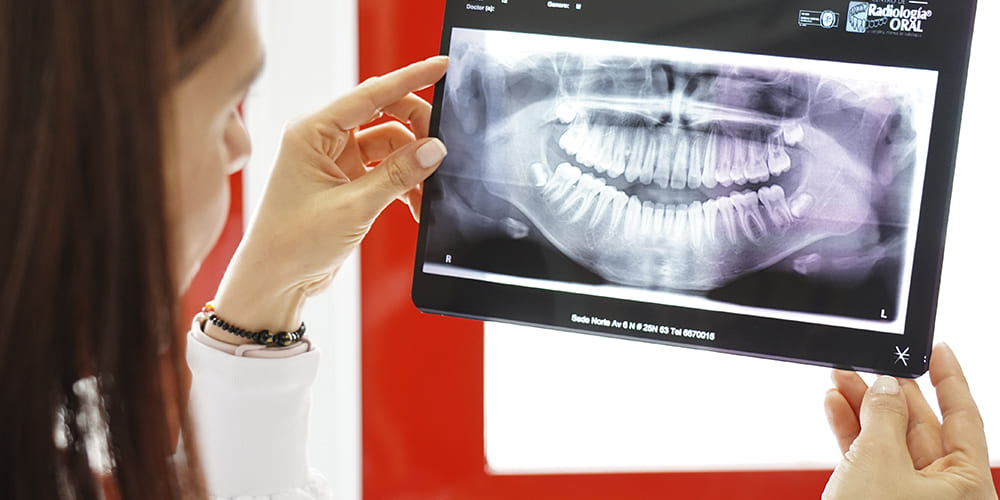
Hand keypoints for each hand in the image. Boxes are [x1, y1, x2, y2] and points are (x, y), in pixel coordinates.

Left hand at [209, 56, 448, 339]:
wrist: (275, 282)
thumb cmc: (293, 243)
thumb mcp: (353, 207)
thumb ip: (398, 175)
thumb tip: (434, 149)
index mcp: (311, 132)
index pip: (370, 94)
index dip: (410, 79)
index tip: (442, 67)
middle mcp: (322, 140)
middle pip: (383, 115)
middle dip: (416, 129)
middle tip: (443, 146)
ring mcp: (334, 160)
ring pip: (389, 145)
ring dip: (413, 165)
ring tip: (430, 188)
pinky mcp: (345, 182)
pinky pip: (385, 170)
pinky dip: (404, 183)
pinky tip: (417, 203)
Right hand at [823, 343, 996, 499]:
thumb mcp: (880, 460)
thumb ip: (884, 416)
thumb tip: (886, 387)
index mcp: (966, 484)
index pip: (964, 417)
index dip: (949, 379)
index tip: (937, 351)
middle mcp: (945, 491)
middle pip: (920, 425)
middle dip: (888, 391)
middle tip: (869, 364)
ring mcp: (911, 495)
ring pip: (889, 439)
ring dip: (862, 408)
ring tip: (842, 379)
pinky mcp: (881, 498)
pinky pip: (870, 458)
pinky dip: (853, 432)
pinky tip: (838, 407)